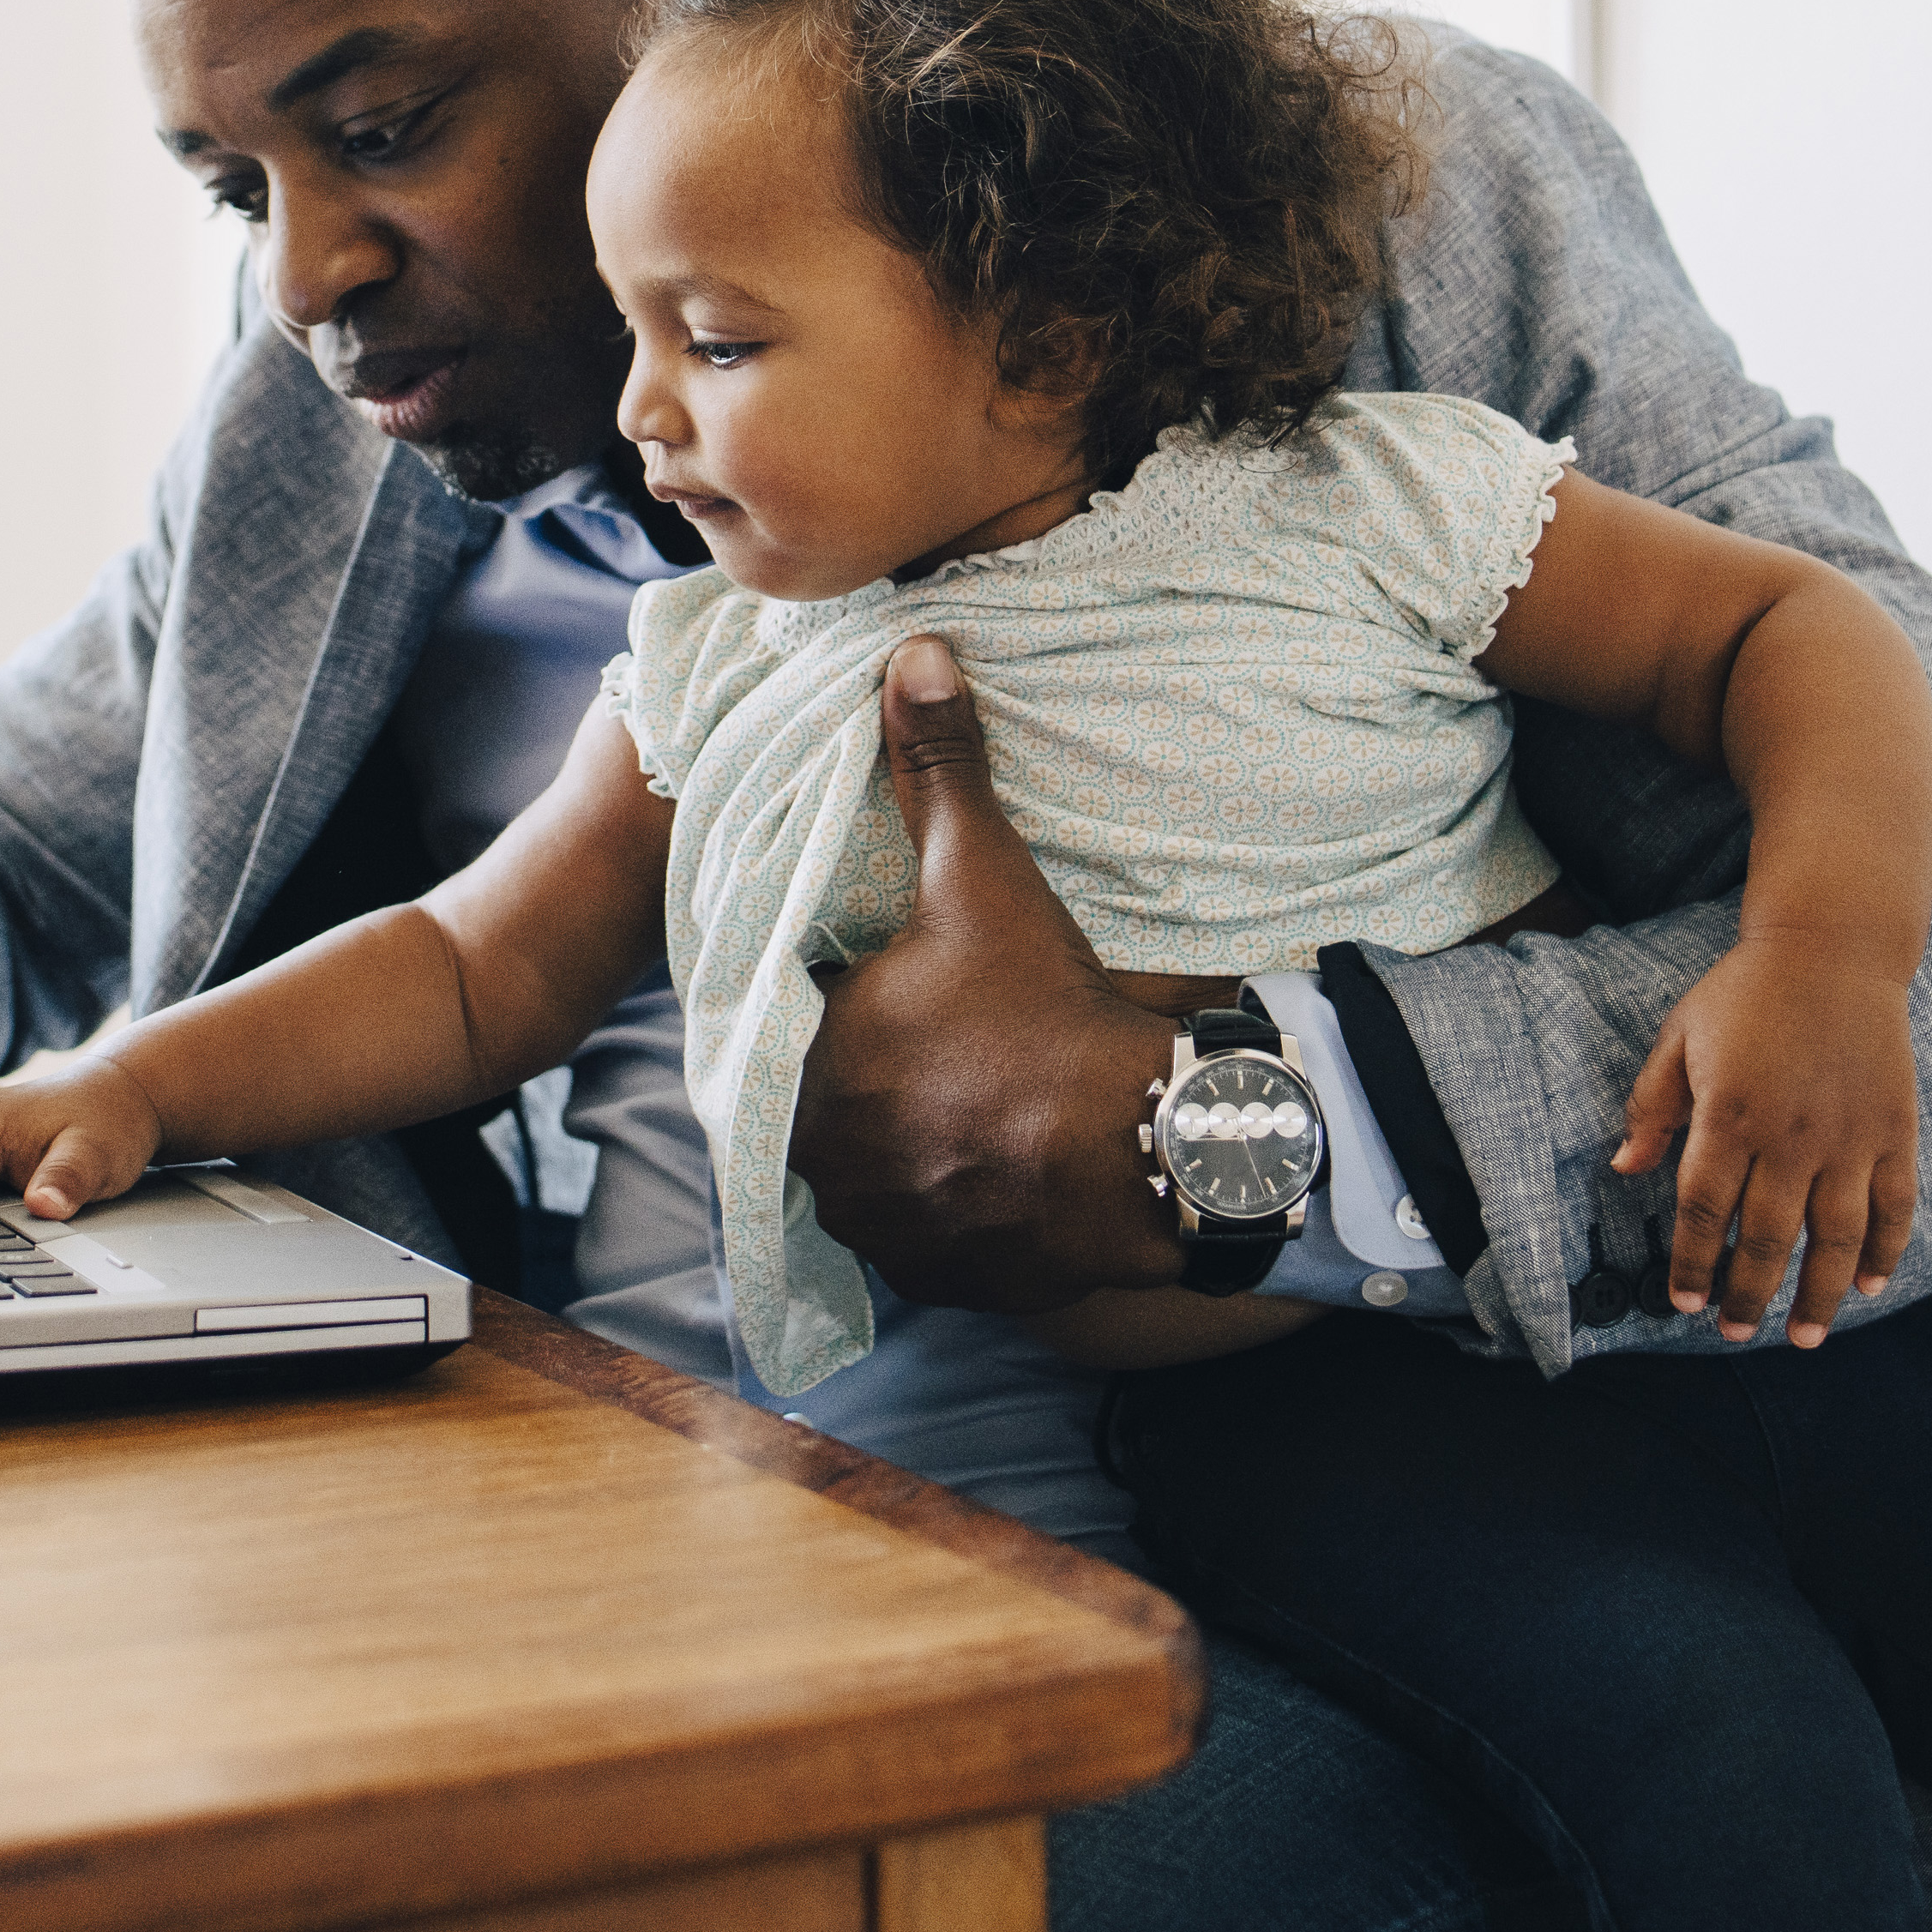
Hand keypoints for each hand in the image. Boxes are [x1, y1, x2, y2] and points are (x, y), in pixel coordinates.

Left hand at [789, 635, 1185, 1311]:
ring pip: (863, 1178)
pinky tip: (990, 1166)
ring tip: (960, 1104)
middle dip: (862, 1078)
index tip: (871, 985)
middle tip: (931, 1043)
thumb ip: (938, 768)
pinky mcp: (939, 1280)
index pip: (783, 1025)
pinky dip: (946, 1209)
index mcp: (809, 1062)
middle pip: (819, 1109)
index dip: (826, 1002)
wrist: (1148, 1151)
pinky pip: (920, 1240)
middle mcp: (823, 1161)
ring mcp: (880, 1230)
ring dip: (896, 1149)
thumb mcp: (983, 877)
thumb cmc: (1046, 1008)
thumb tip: (912, 650)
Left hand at [1609, 939, 1918, 1346]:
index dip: (1694, 1263)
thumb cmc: (1746, 992)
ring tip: (1802, 1336)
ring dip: (1817, 1296)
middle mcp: (1791, 1134)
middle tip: (1733, 1331)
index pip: (1706, 1210)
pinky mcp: (1895, 1130)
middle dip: (1748, 1295)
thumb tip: (1624, 1169)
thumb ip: (1652, 1106)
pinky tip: (1868, 1286)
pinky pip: (1894, 1207)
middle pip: (1768, 1237)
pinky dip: (1884, 1252)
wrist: (1832, 947)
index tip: (1684, 1302)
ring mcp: (1850, 1136)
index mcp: (1729, 1112)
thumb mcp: (1679, 1036)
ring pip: (1835, 1238)